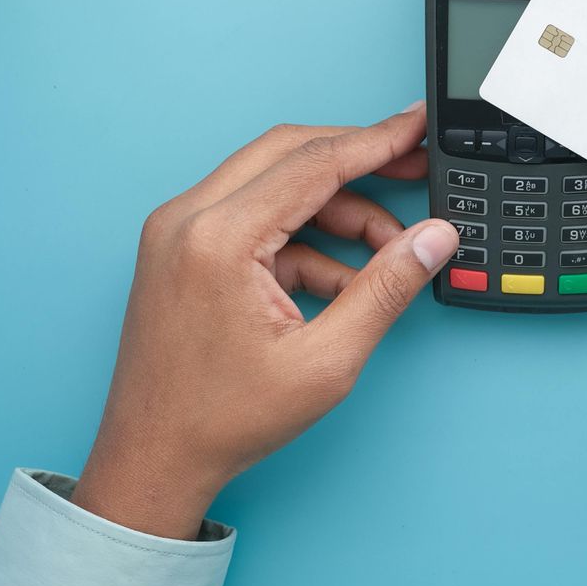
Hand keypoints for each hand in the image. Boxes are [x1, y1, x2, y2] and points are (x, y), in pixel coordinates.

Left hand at [70, 104, 457, 538]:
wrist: (153, 459)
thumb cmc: (221, 420)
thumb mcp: (324, 361)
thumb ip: (385, 289)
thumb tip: (433, 239)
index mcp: (219, 238)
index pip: (314, 163)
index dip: (377, 142)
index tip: (418, 127)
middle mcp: (188, 219)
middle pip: (290, 153)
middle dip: (358, 159)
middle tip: (413, 167)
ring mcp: (178, 230)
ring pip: (273, 182)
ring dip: (333, 206)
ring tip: (385, 250)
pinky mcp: (181, 248)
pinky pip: (254, 216)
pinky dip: (302, 236)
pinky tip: (341, 280)